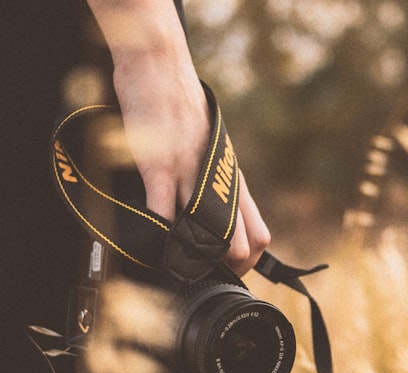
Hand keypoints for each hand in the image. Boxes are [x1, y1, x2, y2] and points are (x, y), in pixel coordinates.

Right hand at [88, 0, 269, 274]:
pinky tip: (148, 242)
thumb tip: (207, 218)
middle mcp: (218, 182)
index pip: (259, 236)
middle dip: (223, 269)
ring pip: (209, 237)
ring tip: (175, 263)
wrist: (160, 65)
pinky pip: (162, 215)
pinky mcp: (160, 167)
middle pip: (242, 246)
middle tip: (200, 273)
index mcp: (232, 180)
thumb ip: (211, 182)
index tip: (226, 272)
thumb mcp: (209, 148)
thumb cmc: (179, 107)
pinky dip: (156, 237)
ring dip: (192, 258)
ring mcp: (191, 176)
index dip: (248, 264)